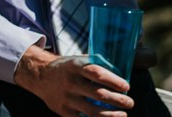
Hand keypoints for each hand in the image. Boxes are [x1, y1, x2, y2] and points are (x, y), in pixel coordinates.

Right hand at [14, 46, 133, 116]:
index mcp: (75, 66)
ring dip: (111, 115)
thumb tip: (120, 73)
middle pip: (98, 94)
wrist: (41, 76)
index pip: (97, 74)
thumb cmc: (67, 68)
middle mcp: (71, 82)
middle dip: (118, 100)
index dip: (114, 81)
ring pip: (93, 111)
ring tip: (123, 115)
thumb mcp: (78, 60)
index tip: (126, 86)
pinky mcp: (64, 111)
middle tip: (130, 103)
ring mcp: (67, 98)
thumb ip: (95, 65)